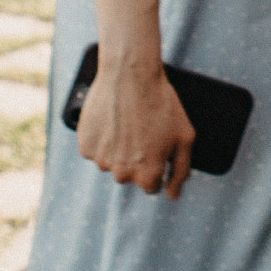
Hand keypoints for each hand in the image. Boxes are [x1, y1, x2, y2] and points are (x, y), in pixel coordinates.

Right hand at [75, 58, 194, 198]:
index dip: (156, 165)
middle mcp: (122, 174)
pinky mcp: (85, 145)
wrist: (130, 75)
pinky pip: (95, 150)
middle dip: (136, 159)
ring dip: (117, 149)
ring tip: (126, 122)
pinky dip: (101, 139)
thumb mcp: (185, 137)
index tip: (156, 147)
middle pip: (129, 175)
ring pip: (110, 163)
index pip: (151, 186)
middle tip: (141, 131)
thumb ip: (181, 171)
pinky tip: (111, 120)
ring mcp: (101, 161)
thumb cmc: (162, 104)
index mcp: (147, 175)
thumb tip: (173, 195)